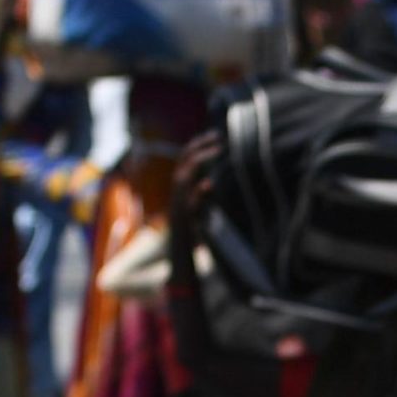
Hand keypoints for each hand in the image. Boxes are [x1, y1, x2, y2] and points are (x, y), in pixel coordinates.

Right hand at [170, 131, 222, 262]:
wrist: (181, 262)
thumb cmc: (192, 238)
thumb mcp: (199, 211)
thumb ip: (202, 195)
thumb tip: (210, 181)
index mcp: (179, 189)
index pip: (185, 158)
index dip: (198, 144)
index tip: (216, 135)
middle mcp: (176, 194)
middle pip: (184, 161)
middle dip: (200, 145)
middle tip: (220, 137)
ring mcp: (179, 206)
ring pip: (183, 177)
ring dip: (200, 161)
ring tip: (219, 151)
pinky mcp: (184, 222)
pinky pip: (188, 204)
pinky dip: (198, 193)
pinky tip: (209, 183)